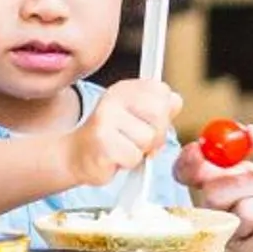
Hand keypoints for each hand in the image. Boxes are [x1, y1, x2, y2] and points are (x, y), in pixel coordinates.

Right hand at [64, 78, 182, 189]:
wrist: (77, 156)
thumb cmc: (112, 138)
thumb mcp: (137, 117)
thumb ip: (160, 107)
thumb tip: (176, 101)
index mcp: (126, 88)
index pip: (164, 93)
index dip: (163, 115)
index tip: (147, 123)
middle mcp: (114, 97)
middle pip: (159, 114)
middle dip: (155, 135)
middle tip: (138, 141)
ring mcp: (106, 117)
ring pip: (148, 138)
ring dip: (139, 151)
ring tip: (123, 148)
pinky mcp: (101, 141)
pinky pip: (134, 156)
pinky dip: (128, 163)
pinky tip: (114, 158)